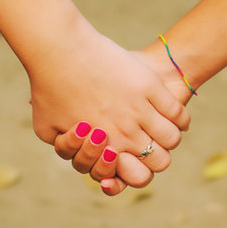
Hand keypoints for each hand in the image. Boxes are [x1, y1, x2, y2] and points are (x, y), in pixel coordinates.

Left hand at [27, 32, 189, 186]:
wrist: (60, 49)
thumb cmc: (48, 89)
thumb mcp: (47, 129)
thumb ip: (67, 149)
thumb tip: (77, 154)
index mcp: (105, 149)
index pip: (141, 178)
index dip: (139, 171)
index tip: (131, 156)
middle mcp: (126, 134)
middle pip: (162, 161)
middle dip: (156, 155)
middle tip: (146, 141)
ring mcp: (140, 110)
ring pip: (172, 138)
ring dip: (168, 135)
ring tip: (158, 125)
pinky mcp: (150, 86)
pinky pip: (177, 112)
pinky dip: (179, 117)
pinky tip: (169, 110)